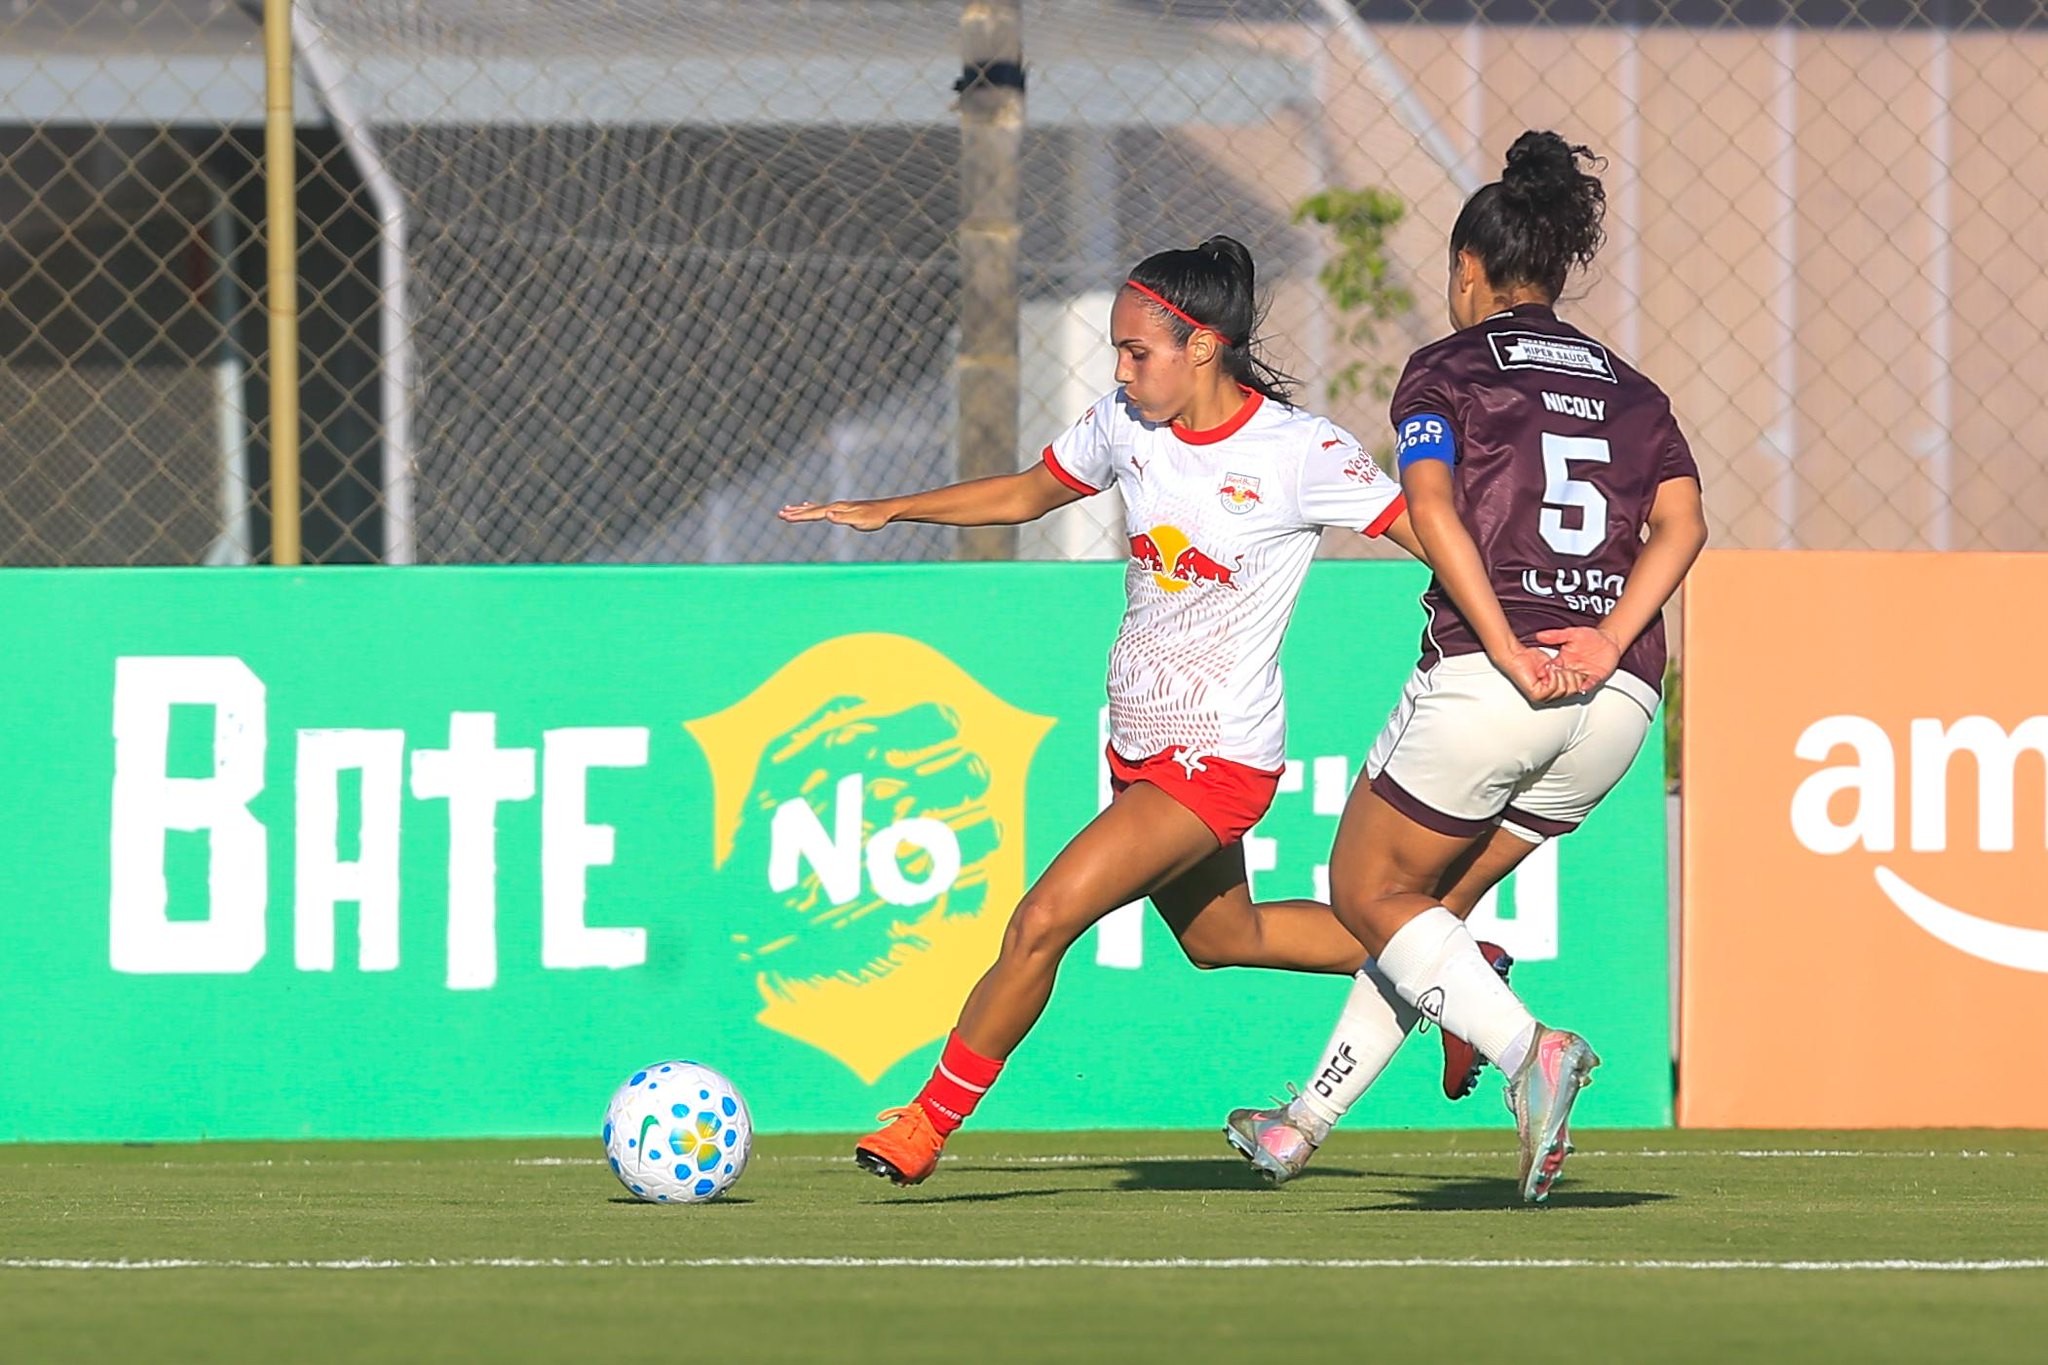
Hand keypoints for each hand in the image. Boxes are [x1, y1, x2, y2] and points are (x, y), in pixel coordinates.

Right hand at [778, 499, 893, 531]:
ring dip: (800, 509)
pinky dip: (811, 507)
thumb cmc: (875, 518)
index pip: (814, 513)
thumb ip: (842, 519)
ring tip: (788, 509)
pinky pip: (821, 507)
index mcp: (837, 509)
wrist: (887, 510)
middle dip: (795, 512)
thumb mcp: (859, 521)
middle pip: (811, 509)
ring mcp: (838, 506)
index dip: (799, 516)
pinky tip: (808, 505)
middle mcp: (835, 506)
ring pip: (814, 507)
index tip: (785, 516)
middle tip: (780, 513)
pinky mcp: (842, 508)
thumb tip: (827, 514)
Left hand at [1493, 643, 1583, 704]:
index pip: (1575, 691)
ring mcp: (1542, 697)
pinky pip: (1553, 688)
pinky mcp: (1536, 695)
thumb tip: (1581, 679)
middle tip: (1558, 667)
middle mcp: (1549, 697)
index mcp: (1555, 691)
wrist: (1516, 656)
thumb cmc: (1532, 659)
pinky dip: (1551, 676)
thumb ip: (1568, 673)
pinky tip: (1545, 670)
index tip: (1570, 667)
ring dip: (1559, 674)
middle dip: (1569, 675)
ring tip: (1550, 668)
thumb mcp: (1556, 665)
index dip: (1577, 678)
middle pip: (1572, 692)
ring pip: (1563, 690)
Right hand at [1533, 625, 1622, 693]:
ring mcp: (1582, 674)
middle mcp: (1571, 669)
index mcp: (1562, 660)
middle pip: (1561, 680)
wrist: (1608, 640)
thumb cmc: (1590, 636)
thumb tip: (1540, 635)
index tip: (1545, 672)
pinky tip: (1584, 686)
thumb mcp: (1571, 633)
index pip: (1551, 668)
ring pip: (1574, 685)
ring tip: (1569, 684)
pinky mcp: (1595, 677)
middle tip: (1557, 681)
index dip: (1547, 671)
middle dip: (1558, 682)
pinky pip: (1590, 684)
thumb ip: (1556, 635)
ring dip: (1571, 685)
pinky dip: (1587, 686)